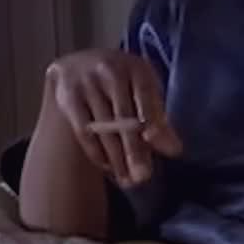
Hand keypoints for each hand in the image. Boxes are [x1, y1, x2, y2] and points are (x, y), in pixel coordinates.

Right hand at [42, 49, 182, 187]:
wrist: (80, 63)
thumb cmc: (124, 83)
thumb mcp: (145, 92)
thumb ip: (160, 119)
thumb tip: (174, 150)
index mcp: (137, 68)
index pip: (146, 97)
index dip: (152, 120)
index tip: (158, 144)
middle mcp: (110, 70)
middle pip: (124, 116)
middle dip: (134, 149)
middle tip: (143, 177)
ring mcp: (86, 82)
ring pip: (103, 127)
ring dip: (116, 158)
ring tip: (128, 180)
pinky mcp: (68, 96)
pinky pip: (84, 130)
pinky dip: (96, 152)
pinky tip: (108, 167)